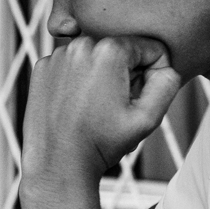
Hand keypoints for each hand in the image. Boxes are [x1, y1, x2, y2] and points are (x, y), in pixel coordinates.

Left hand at [23, 35, 181, 182]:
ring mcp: (57, 56)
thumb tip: (164, 65)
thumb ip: (167, 83)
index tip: (137, 99)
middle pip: (121, 52)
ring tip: (95, 109)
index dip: (152, 76)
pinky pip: (72, 66)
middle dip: (125, 76)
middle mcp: (80, 44)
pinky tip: (75, 106)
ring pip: (96, 58)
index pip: (151, 49)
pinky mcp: (42, 68)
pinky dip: (77, 81)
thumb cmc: (101, 144)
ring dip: (101, 78)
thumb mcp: (148, 118)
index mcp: (109, 50)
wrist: (58, 164)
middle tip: (114, 108)